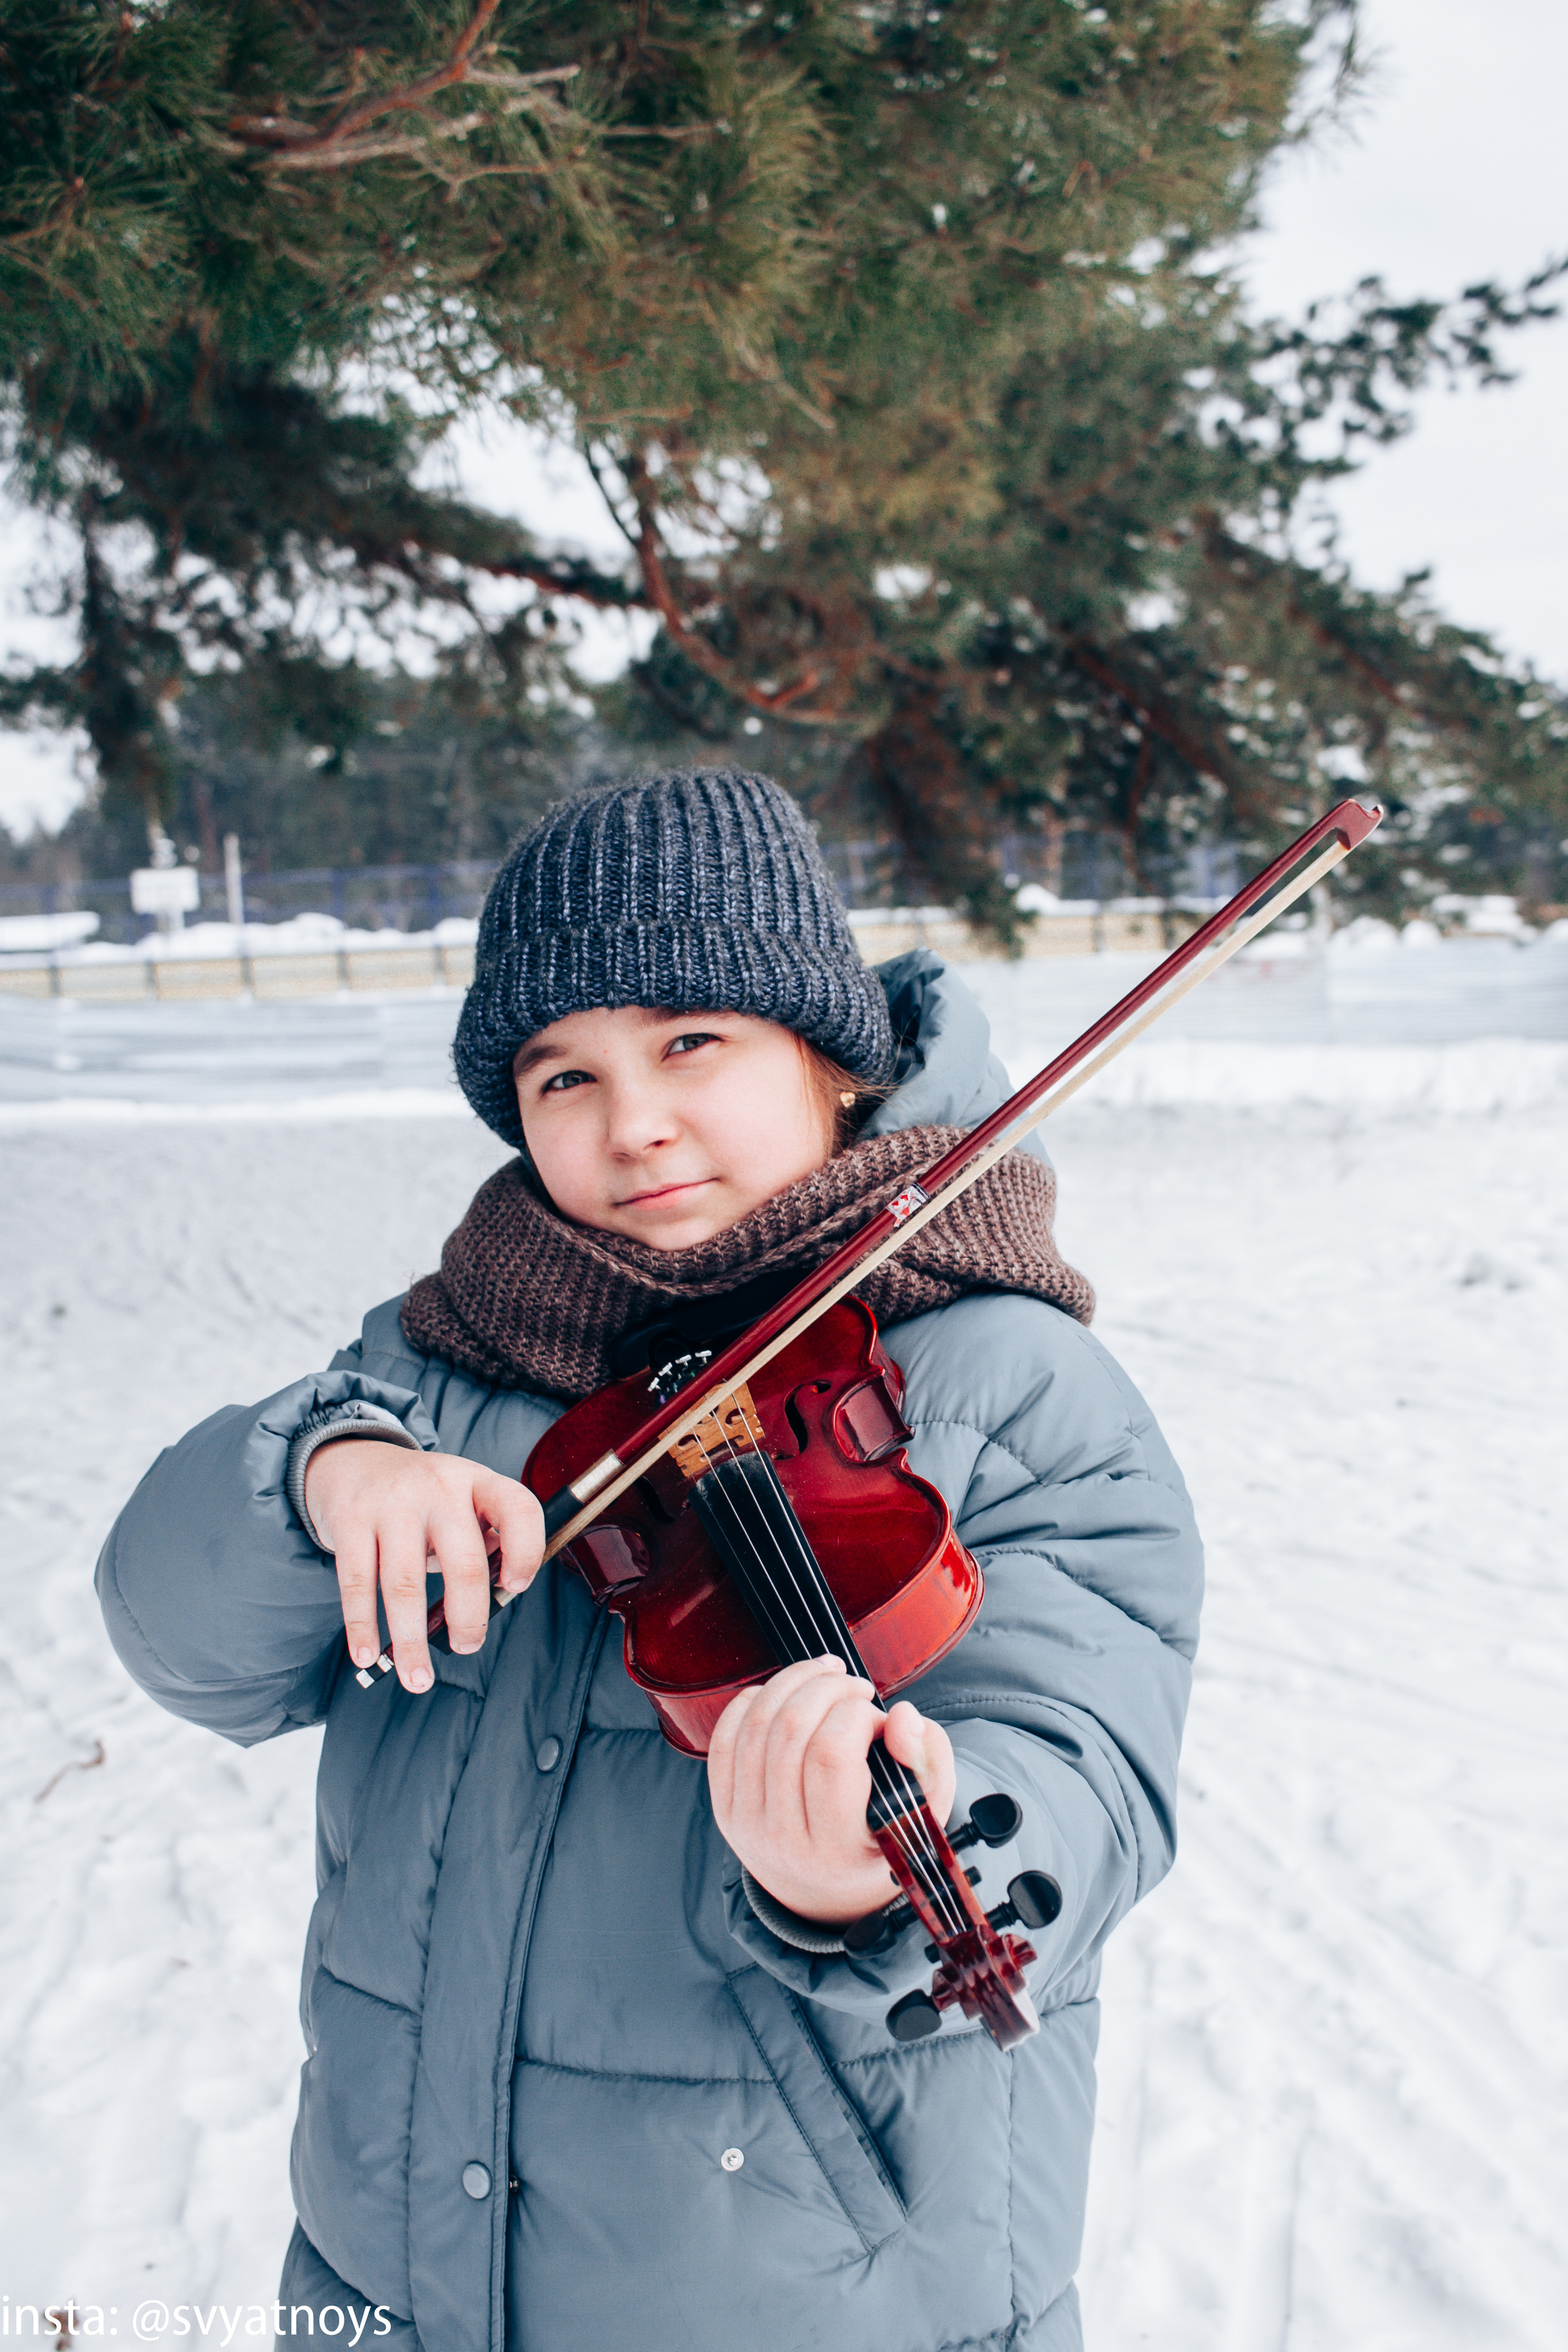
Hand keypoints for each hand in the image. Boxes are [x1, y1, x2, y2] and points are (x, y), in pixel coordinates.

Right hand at [304, 1440, 544, 1694]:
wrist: (354, 1462)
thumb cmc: (423, 1500)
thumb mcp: (463, 1501)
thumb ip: (485, 1539)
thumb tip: (500, 1597)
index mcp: (477, 1482)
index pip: (519, 1510)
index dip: (526, 1552)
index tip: (516, 1588)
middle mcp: (438, 1488)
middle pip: (464, 1563)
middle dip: (469, 1617)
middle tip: (468, 1646)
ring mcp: (391, 1504)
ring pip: (405, 1585)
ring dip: (411, 1641)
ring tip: (418, 1678)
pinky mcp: (350, 1521)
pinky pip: (357, 1584)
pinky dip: (362, 1627)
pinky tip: (368, 1655)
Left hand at [707, 1656, 956, 1926]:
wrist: (826, 1886)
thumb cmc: (883, 1837)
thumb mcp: (925, 1808)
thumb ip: (929, 1758)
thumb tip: (901, 1715)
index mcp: (837, 1848)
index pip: (830, 1756)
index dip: (856, 1716)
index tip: (878, 1718)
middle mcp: (783, 1840)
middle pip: (790, 1731)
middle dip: (827, 1688)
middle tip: (855, 1689)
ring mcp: (746, 1824)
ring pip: (757, 1724)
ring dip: (794, 1681)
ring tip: (827, 1677)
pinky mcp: (723, 1808)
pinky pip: (725, 1737)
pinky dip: (754, 1700)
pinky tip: (785, 1695)